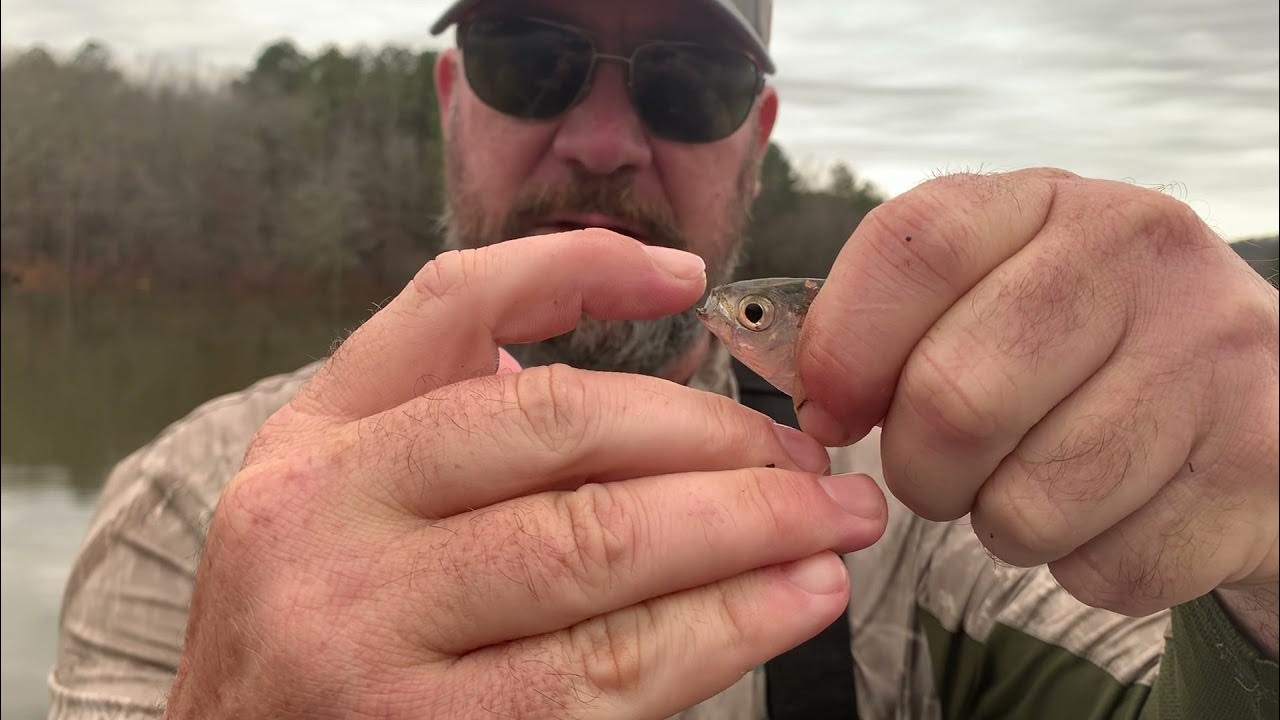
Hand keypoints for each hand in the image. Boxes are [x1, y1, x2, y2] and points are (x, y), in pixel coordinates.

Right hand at [164, 230, 887, 718]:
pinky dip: (723, 629)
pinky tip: (792, 602)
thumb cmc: (315, 632)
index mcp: (317, 445)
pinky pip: (608, 675)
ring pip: (597, 550)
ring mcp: (374, 643)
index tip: (689, 278)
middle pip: (559, 430)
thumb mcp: (339, 503)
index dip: (580, 272)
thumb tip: (630, 370)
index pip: (453, 307)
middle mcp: (331, 527)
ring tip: (832, 521)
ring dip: (746, 527)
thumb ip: (445, 424)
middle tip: (807, 455)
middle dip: (712, 434)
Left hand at [794, 169, 1277, 625]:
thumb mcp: (998, 284)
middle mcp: (1146, 264)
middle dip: (915, 464)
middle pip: (955, 397)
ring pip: (1026, 504)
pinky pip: (1099, 566)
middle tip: (931, 468)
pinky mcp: (1249, 477)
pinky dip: (1076, 563)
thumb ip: (896, 314)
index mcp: (1057, 204)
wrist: (1258, 397)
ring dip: (995, 521)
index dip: (844, 342)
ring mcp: (1212, 368)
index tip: (827, 406)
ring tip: (1027, 483)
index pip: (916, 246)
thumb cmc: (1087, 342)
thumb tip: (811, 390)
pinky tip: (1104, 512)